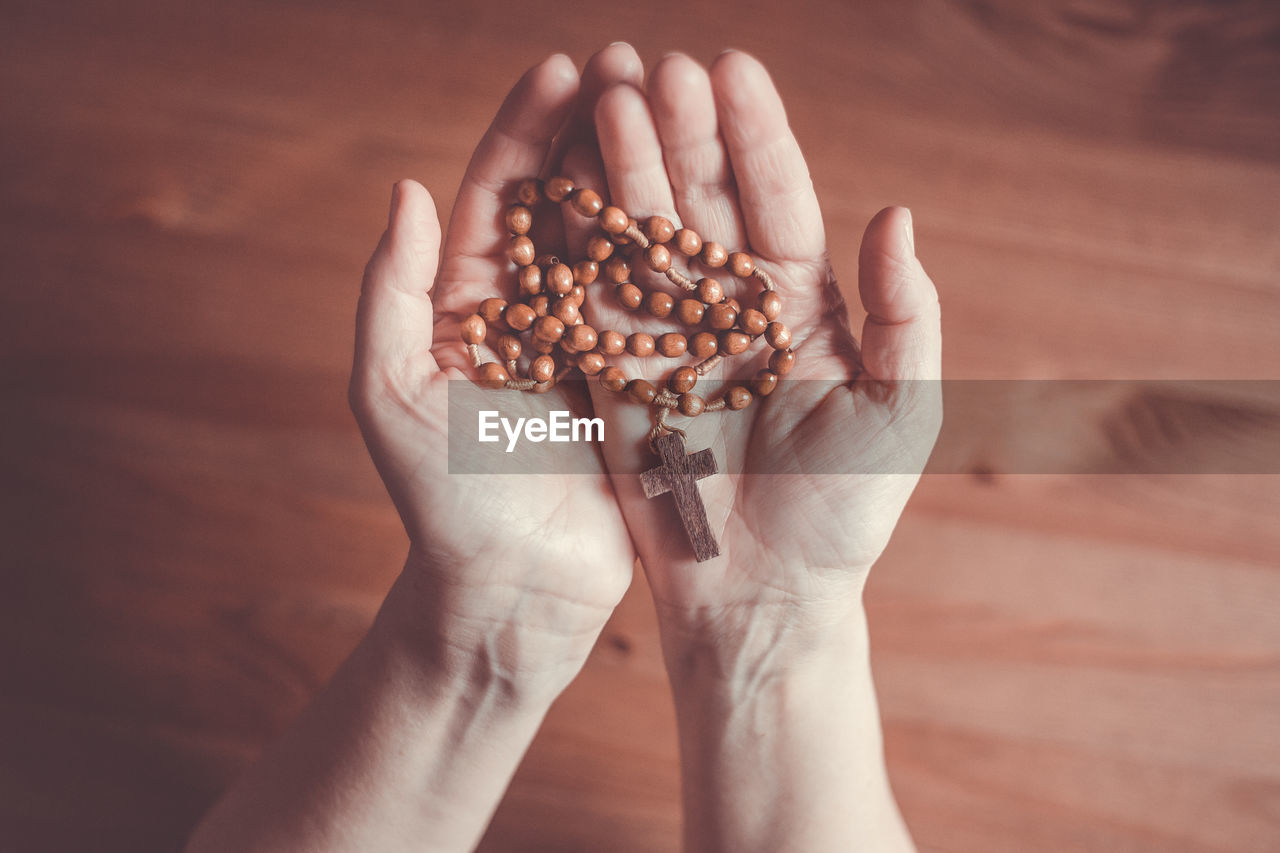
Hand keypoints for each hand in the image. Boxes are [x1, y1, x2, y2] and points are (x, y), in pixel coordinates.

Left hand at [350, 48, 646, 691]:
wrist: (513, 591)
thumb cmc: (442, 502)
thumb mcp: (391, 393)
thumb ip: (391, 292)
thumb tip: (407, 188)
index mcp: (468, 304)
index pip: (498, 197)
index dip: (524, 131)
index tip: (561, 68)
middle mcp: (532, 312)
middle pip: (565, 202)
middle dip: (594, 130)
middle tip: (634, 62)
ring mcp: (590, 344)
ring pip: (620, 241)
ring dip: (644, 174)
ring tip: (677, 106)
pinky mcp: (640, 382)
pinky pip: (662, 306)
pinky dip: (683, 252)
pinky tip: (711, 198)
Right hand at [566, 51, 941, 650]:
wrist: (758, 598)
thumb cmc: (841, 514)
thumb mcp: (901, 413)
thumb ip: (906, 313)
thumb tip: (895, 212)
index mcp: (801, 306)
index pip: (777, 201)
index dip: (756, 136)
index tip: (730, 67)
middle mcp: (730, 308)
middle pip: (703, 203)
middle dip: (681, 133)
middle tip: (655, 66)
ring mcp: (667, 338)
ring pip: (643, 236)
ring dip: (625, 168)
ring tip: (605, 96)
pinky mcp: (615, 375)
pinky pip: (595, 298)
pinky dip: (579, 241)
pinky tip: (562, 177)